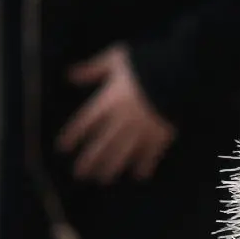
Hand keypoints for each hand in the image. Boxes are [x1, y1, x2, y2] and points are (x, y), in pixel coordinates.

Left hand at [59, 48, 175, 183]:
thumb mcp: (115, 59)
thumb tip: (69, 76)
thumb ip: (93, 69)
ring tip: (102, 179)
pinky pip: (151, 155)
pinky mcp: (160, 135)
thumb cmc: (145, 63)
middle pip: (100, 145)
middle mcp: (120, 121)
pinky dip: (145, 166)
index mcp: (108, 102)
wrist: (177, 72)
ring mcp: (141, 130)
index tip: (62, 148)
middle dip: (89, 161)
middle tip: (79, 174)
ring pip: (122, 154)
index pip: (84, 123)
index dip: (72, 136)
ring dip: (111, 168)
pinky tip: (139, 176)